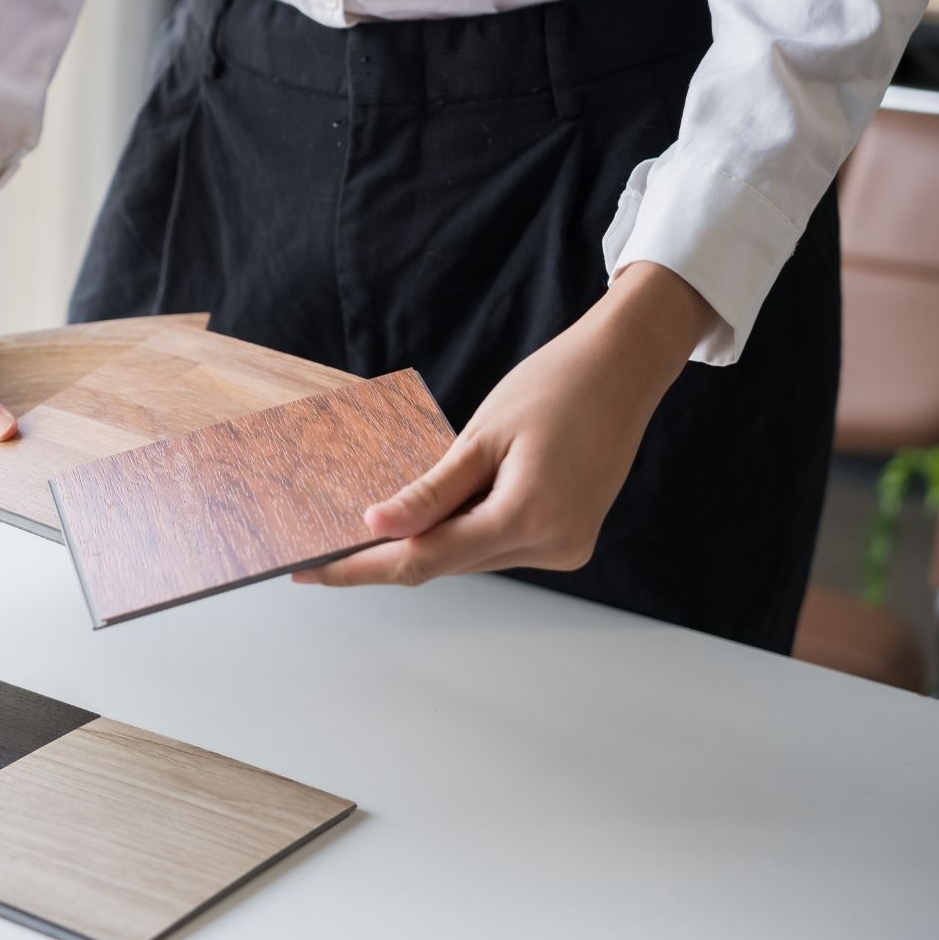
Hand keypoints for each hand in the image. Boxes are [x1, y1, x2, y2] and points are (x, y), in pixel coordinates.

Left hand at [296, 262, 716, 587]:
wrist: (625, 369)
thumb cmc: (557, 386)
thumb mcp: (482, 437)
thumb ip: (431, 493)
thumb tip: (377, 528)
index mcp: (528, 516)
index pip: (424, 558)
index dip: (362, 567)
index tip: (313, 570)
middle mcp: (552, 544)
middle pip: (447, 564)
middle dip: (387, 556)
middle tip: (325, 550)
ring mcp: (565, 547)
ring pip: (471, 558)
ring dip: (427, 542)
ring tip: (374, 525)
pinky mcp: (569, 539)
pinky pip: (497, 545)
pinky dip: (463, 532)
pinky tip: (435, 513)